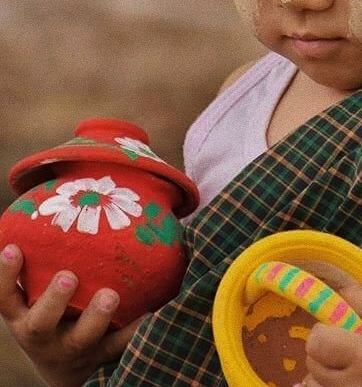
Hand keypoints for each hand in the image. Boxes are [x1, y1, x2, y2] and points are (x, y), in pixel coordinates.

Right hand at [0, 244, 144, 386]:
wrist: (66, 366)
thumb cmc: (53, 309)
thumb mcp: (38, 289)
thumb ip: (43, 257)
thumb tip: (65, 192)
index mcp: (23, 314)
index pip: (5, 296)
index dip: (6, 275)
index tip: (14, 248)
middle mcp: (42, 334)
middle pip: (40, 323)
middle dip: (53, 300)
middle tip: (68, 277)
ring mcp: (71, 348)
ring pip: (81, 339)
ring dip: (95, 317)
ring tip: (110, 295)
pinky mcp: (100, 357)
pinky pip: (119, 345)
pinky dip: (134, 330)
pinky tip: (150, 312)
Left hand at [294, 264, 361, 386]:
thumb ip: (360, 298)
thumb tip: (328, 294)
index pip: (316, 342)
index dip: (324, 327)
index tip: (343, 323)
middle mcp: (355, 386)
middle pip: (312, 362)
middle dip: (324, 345)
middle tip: (350, 340)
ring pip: (314, 381)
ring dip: (325, 366)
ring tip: (349, 358)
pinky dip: (330, 383)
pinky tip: (348, 374)